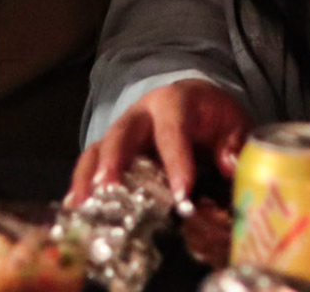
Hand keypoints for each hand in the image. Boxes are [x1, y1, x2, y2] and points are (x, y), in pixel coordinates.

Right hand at [68, 80, 250, 205]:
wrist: (194, 102)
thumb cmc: (213, 116)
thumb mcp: (233, 121)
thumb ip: (235, 141)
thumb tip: (228, 164)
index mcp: (174, 101)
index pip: (172, 129)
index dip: (175, 160)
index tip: (180, 194)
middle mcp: (141, 113)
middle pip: (122, 133)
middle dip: (114, 161)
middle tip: (108, 189)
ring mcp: (122, 132)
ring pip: (98, 148)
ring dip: (89, 176)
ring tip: (83, 204)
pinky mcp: (111, 150)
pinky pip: (90, 164)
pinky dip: (81, 184)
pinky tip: (74, 208)